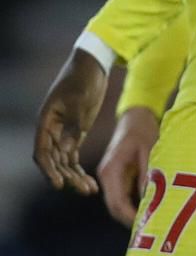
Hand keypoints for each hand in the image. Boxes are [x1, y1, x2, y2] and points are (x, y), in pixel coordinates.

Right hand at [33, 48, 107, 194]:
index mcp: (46, 122)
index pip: (42, 153)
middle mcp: (50, 131)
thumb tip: (68, 149)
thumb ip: (73, 124)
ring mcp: (62, 133)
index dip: (49, 170)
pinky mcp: (75, 133)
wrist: (93, 64)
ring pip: (64, 162)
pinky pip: (73, 157)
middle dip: (66, 177)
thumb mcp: (79, 99)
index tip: (59, 184)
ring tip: (90, 190)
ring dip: (74, 177)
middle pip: (54, 162)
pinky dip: (79, 169)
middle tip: (83, 190)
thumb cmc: (83, 78)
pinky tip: (90, 182)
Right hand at [98, 106, 159, 226]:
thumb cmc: (142, 129)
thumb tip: (149, 198)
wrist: (136, 115)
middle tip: (151, 228)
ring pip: (119, 203)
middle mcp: (106, 176)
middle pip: (115, 207)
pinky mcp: (119, 176)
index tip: (144, 225)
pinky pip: (124, 195)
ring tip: (152, 222)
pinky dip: (134, 204)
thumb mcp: (147, 149)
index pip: (116, 202)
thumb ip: (147, 173)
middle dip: (130, 219)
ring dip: (132, 213)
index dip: (129, 216)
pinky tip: (149, 208)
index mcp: (109, 170)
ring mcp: (111, 177)